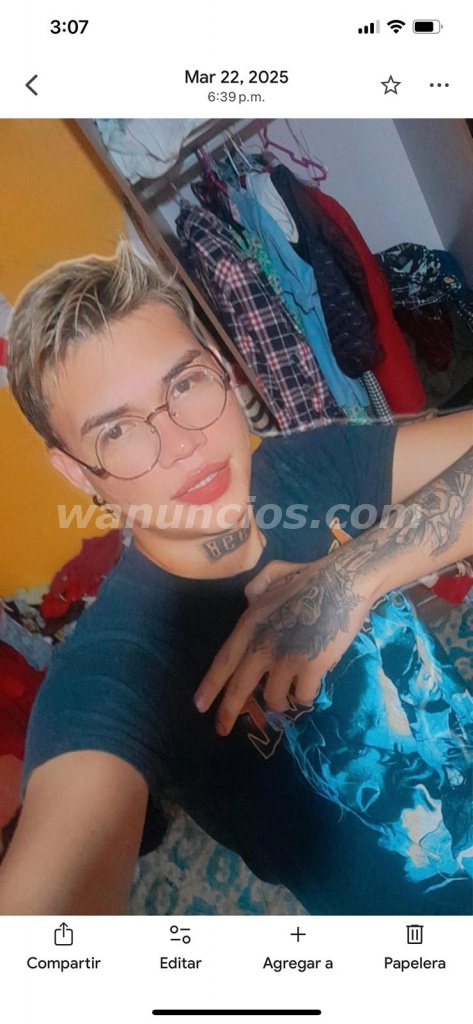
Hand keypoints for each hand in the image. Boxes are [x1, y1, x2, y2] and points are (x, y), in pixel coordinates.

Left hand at [194, 554, 377, 734]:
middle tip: (221, 730)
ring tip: (287, 697)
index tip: (199, 706)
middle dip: (228, 712)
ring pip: (274, 697)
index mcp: (249, 623)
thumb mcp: (272, 575)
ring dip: (280, 701)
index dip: (210, 686)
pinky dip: (305, 696)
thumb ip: (255, 590)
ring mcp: (286, 658)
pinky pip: (302, 696)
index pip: (223, 661)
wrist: (344, 582)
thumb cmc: (310, 575)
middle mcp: (262, 645)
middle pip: (239, 688)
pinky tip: (310, 689)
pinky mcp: (310, 667)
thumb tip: (248, 601)